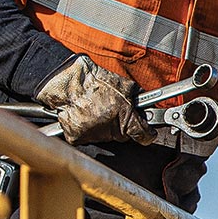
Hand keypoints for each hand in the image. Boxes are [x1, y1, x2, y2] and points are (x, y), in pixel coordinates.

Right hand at [35, 56, 157, 145]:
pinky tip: (84, 116)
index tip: (148, 133)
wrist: (69, 82)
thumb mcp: (126, 85)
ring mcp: (94, 135)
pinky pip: (86, 137)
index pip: (144, 136)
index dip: (147, 134)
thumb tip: (144, 105)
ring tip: (96, 110)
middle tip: (112, 110)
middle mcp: (111, 129)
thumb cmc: (96, 81)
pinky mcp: (77, 138)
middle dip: (121, 126)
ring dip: (103, 127)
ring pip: (104, 137)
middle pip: (123, 137)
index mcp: (126, 118)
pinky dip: (85, 129)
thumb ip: (138, 98)